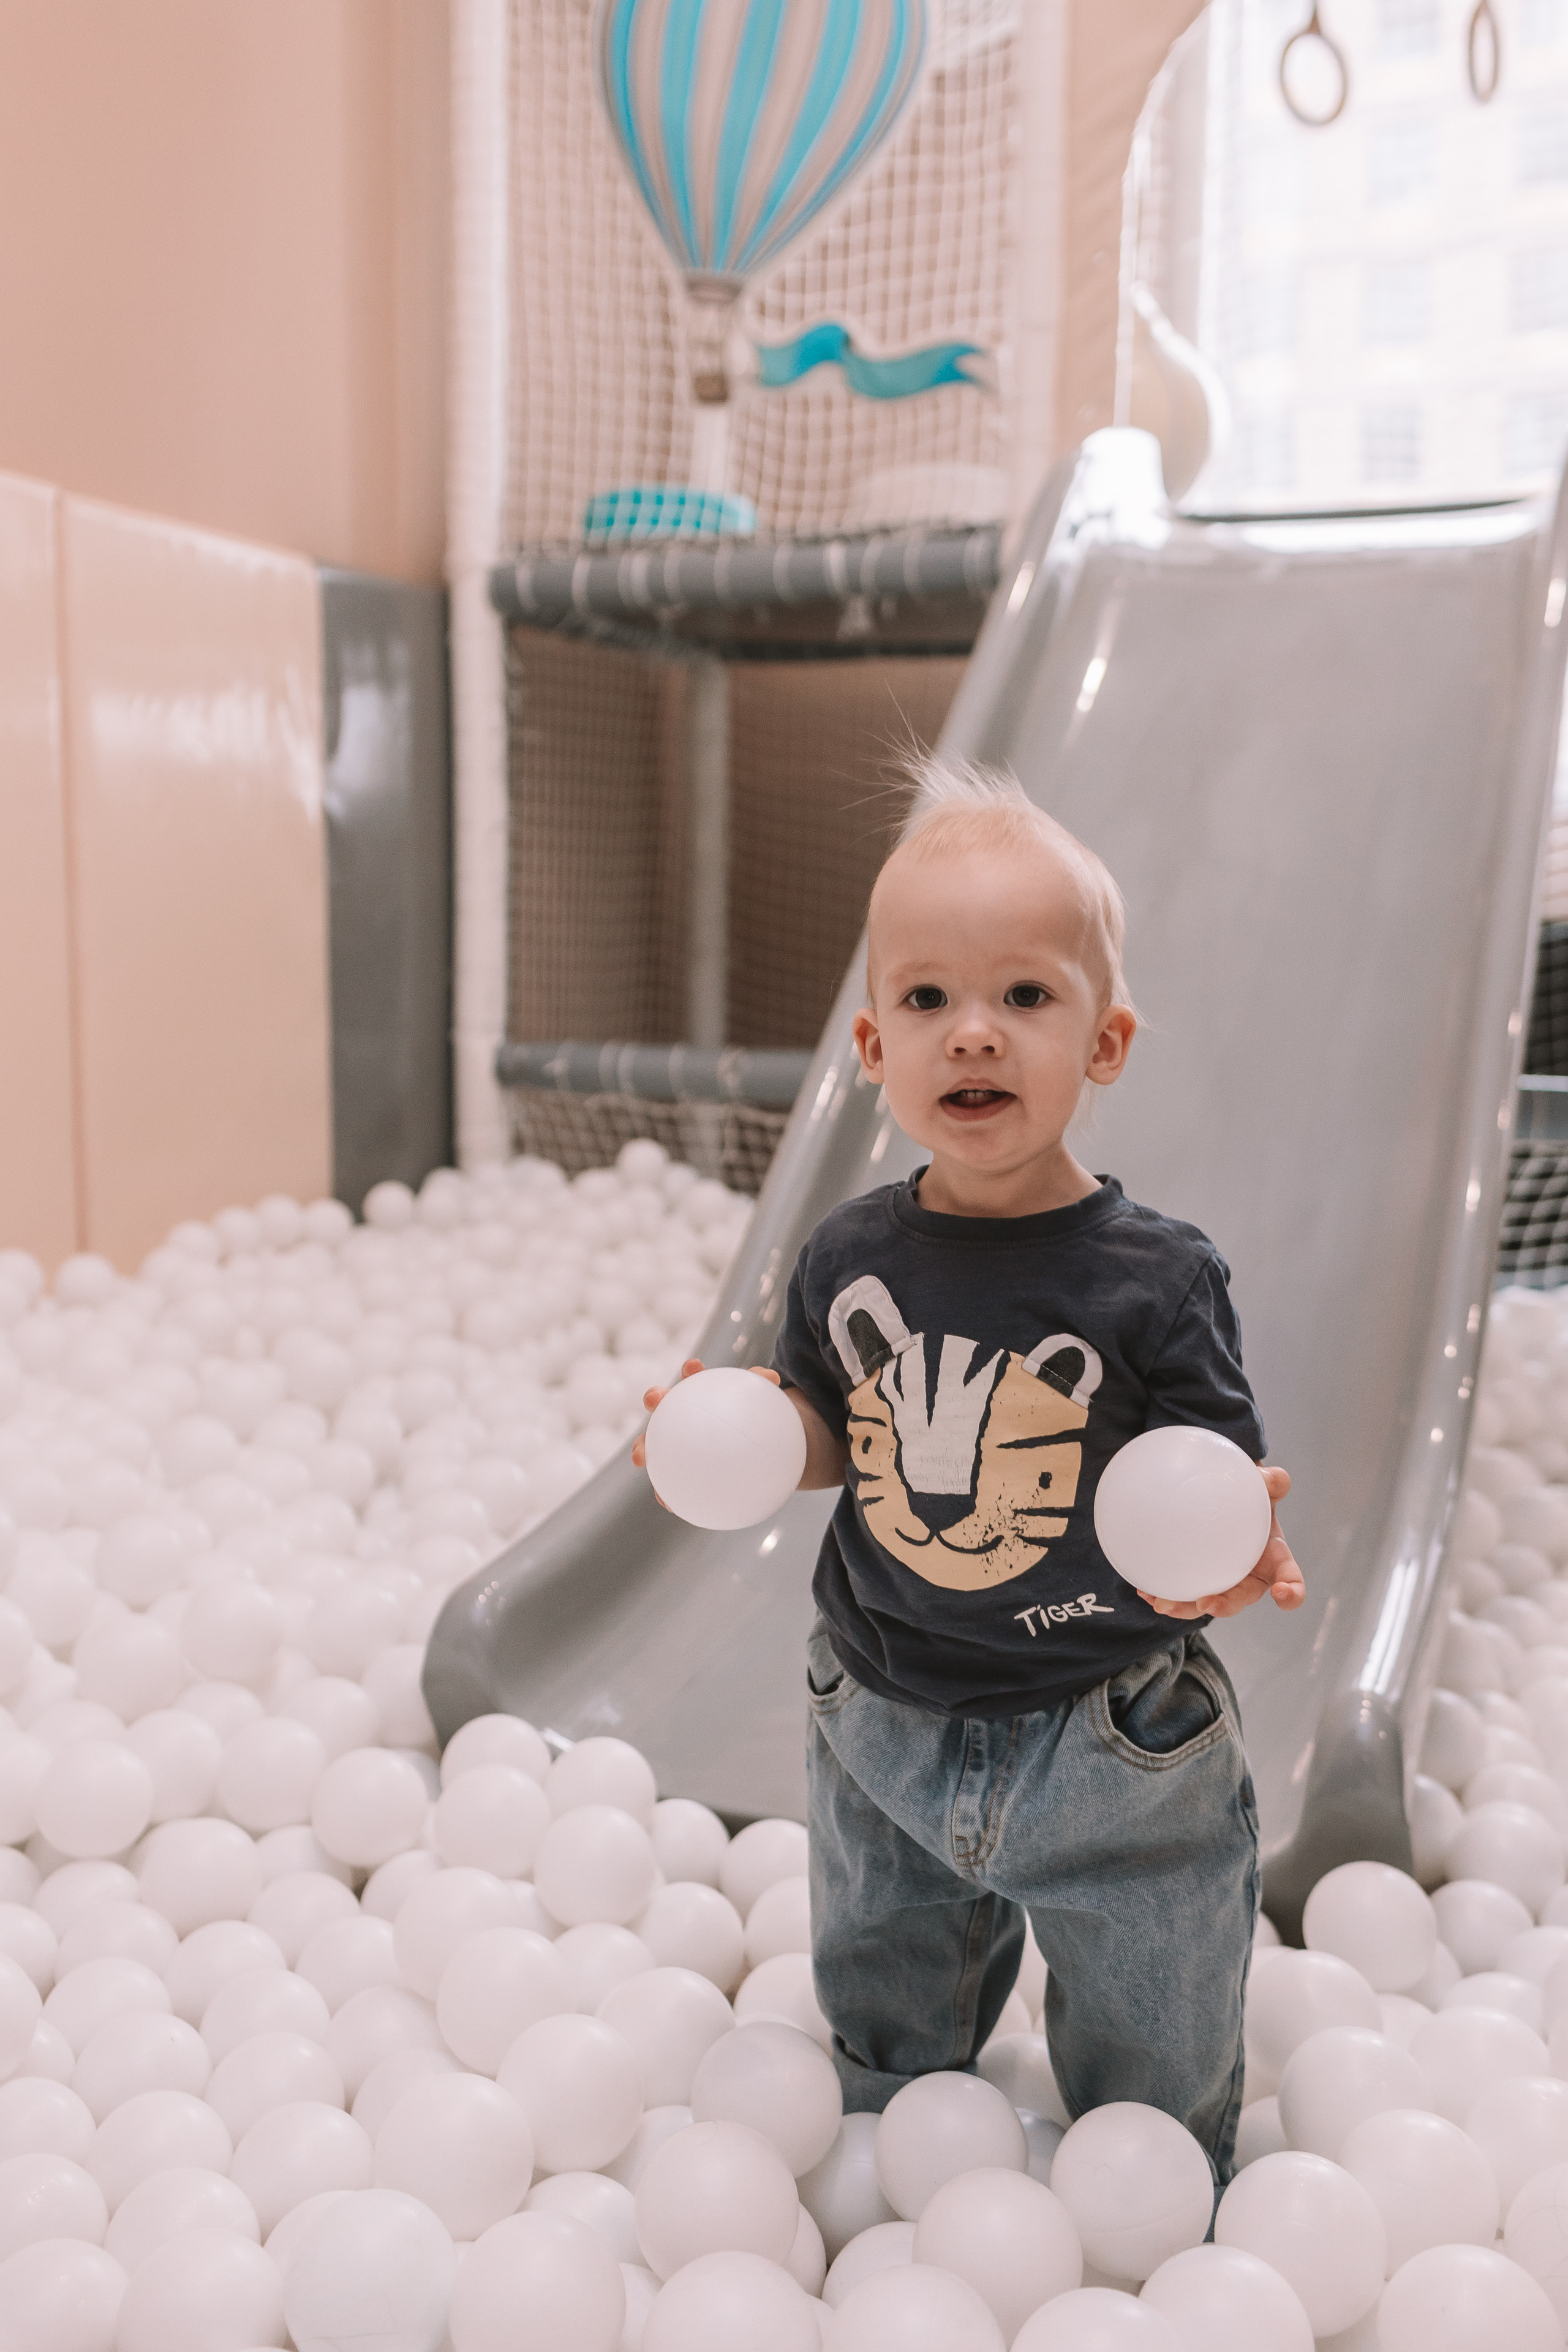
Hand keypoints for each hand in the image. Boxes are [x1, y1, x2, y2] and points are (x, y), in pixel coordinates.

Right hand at [631, 1359, 782, 1505]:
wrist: (743, 1448)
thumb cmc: (746, 1421)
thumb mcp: (758, 1407)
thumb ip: (762, 1389)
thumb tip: (771, 1377)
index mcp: (699, 1396)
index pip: (694, 1378)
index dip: (692, 1371)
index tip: (693, 1367)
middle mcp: (680, 1415)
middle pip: (663, 1404)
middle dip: (655, 1398)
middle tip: (654, 1399)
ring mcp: (673, 1442)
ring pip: (653, 1443)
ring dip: (643, 1448)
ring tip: (640, 1457)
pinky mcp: (676, 1469)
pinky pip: (668, 1481)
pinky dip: (665, 1491)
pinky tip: (668, 1503)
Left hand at [1137, 1466, 1304, 1621]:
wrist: (1222, 1496)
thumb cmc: (1249, 1495)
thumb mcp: (1263, 1485)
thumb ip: (1272, 1481)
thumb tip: (1270, 1479)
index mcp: (1273, 1558)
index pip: (1288, 1578)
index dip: (1291, 1592)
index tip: (1282, 1594)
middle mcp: (1247, 1577)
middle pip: (1240, 1598)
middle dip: (1225, 1606)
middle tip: (1207, 1605)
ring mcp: (1220, 1581)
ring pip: (1205, 1601)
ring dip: (1185, 1608)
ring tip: (1162, 1605)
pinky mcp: (1196, 1579)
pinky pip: (1180, 1590)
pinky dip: (1163, 1593)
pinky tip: (1144, 1589)